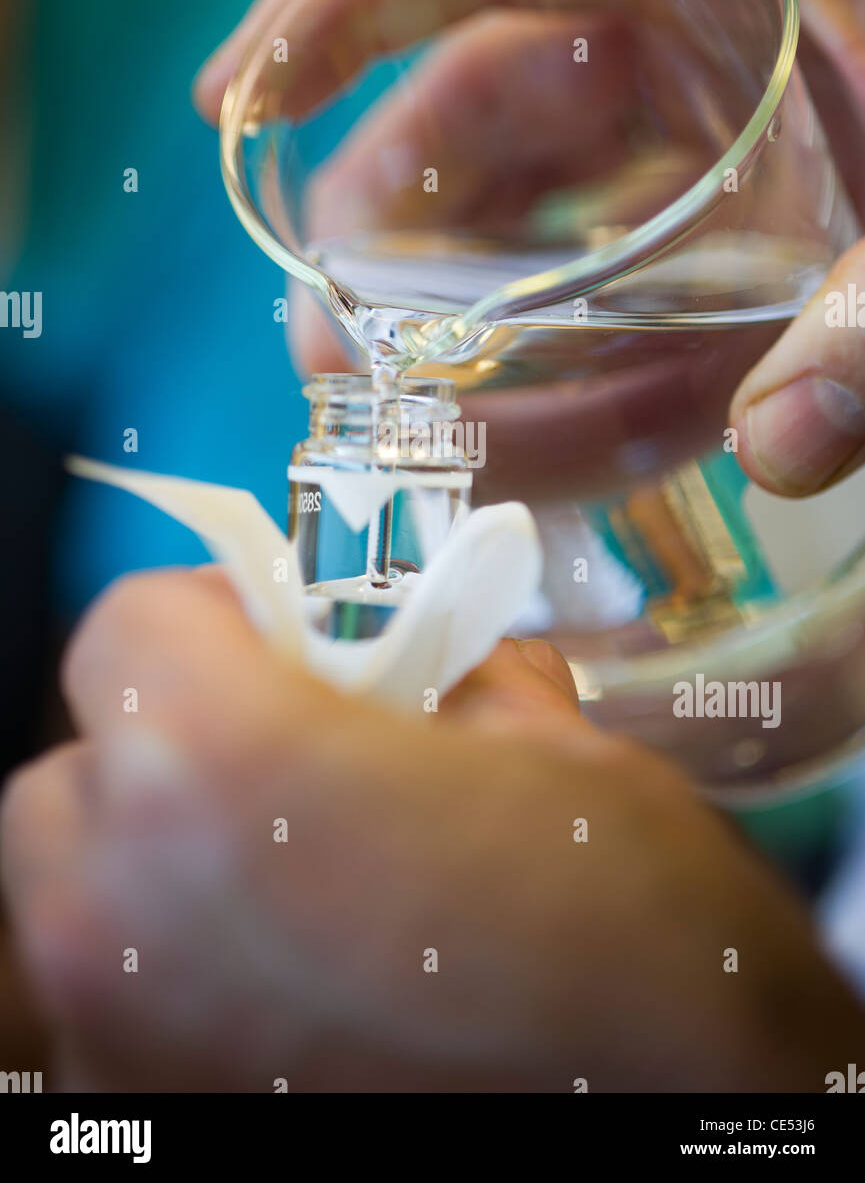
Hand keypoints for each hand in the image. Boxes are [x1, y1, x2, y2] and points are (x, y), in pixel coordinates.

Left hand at [2, 566, 862, 1090]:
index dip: (212, 614)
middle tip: (285, 763)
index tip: (289, 641)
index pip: (126, 628)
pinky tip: (293, 1000)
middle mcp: (114, 913)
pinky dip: (170, 980)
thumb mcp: (557, 754)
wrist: (687, 1143)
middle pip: (75, 772)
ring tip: (283, 886)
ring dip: (151, 864)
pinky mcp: (140, 1127)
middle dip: (165, 747)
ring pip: (71, 900)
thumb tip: (415, 670)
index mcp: (212, 771)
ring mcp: (111, 1044)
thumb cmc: (630, 937)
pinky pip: (110, 1013)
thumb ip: (445, 682)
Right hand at [195, 0, 864, 501]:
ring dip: (460, 312)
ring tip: (405, 413)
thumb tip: (781, 445)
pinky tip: (534, 424)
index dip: (344, 7)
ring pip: (522, 202)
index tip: (239, 97)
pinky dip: (558, 347)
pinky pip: (590, 264)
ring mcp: (685, 117)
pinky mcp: (703, 197)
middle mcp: (681, 26)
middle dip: (388, 230)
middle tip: (327, 348)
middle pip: (477, 103)